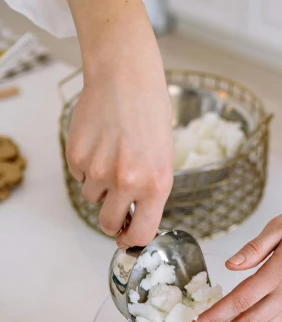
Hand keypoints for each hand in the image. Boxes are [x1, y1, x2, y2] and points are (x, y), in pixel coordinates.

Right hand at [67, 65, 173, 247]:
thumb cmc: (150, 114)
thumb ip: (151, 191)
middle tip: (114, 206)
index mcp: (156, 184)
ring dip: (99, 186)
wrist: (126, 80)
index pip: (141, 232)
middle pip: (108, 223)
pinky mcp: (77, 157)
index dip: (132, 241)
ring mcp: (99, 170)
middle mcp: (127, 182)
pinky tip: (100, 144)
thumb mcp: (164, 158)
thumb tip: (137, 218)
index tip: (127, 240)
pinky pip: (78, 176)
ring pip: (91, 197)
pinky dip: (86, 166)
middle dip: (111, 221)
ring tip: (111, 156)